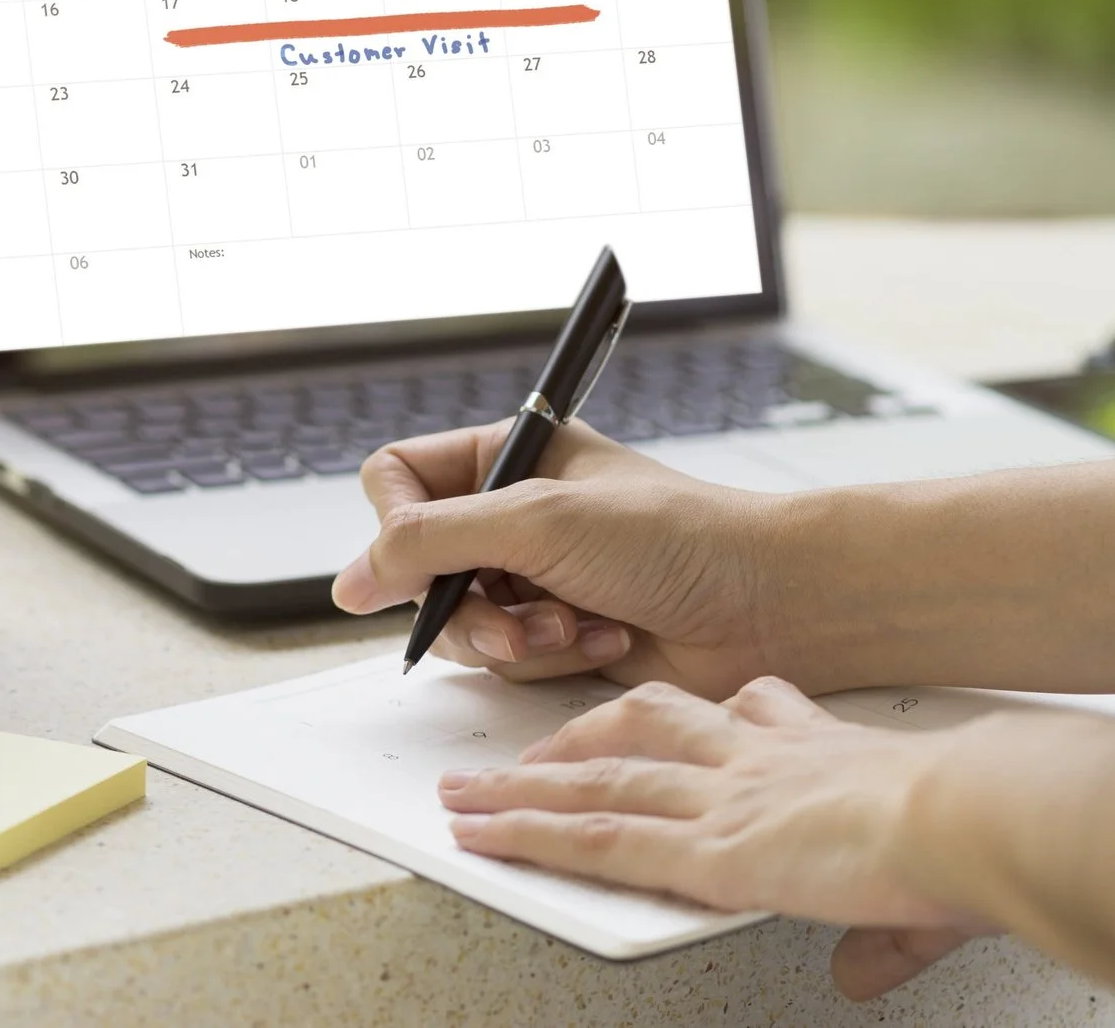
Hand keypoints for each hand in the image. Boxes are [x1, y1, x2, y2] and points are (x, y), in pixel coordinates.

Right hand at [328, 419, 790, 695]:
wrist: (764, 603)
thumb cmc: (672, 536)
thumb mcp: (537, 520)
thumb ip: (431, 542)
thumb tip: (350, 581)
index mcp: (505, 456)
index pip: (396, 481)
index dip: (396, 527)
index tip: (416, 560)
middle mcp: (511, 512)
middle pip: (419, 564)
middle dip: (465, 601)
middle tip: (510, 614)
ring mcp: (532, 575)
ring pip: (458, 621)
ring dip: (512, 635)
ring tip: (571, 625)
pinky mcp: (557, 632)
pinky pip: (506, 659)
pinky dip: (549, 656)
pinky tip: (602, 639)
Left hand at [440, 677, 994, 1000]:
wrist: (977, 815)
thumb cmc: (979, 833)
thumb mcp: (937, 888)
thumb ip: (889, 936)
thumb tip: (864, 976)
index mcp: (820, 752)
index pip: (751, 714)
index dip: (707, 713)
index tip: (685, 710)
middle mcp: (759, 762)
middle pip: (645, 729)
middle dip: (580, 736)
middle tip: (530, 749)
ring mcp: (722, 799)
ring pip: (598, 781)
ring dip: (524, 786)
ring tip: (466, 793)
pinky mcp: (705, 846)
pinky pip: (596, 838)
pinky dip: (531, 835)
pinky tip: (485, 836)